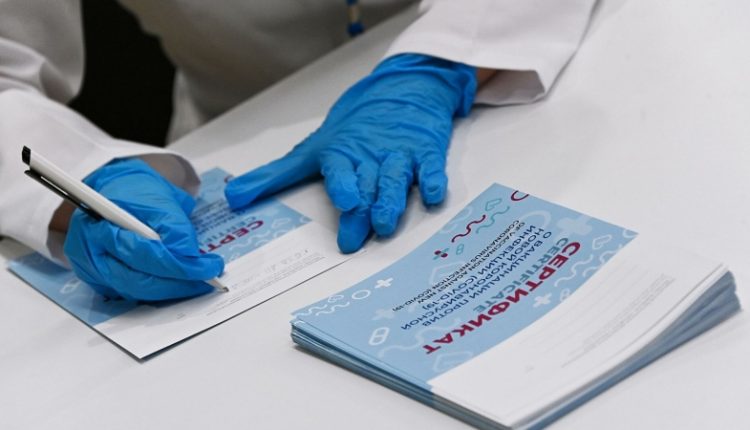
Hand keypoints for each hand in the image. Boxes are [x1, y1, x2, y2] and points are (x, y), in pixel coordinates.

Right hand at [64, 158, 223, 300]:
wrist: (114, 193)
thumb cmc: (135, 193)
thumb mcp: (160, 198)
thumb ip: (174, 228)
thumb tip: (190, 259)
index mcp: (99, 223)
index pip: (142, 254)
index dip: (178, 265)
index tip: (209, 268)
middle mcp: (89, 250)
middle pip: (136, 280)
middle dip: (176, 284)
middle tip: (206, 280)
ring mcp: (91, 268)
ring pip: (135, 291)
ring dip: (170, 290)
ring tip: (196, 282)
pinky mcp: (99, 280)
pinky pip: (131, 292)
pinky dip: (157, 291)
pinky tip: (177, 284)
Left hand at [225, 54, 476, 252]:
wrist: (402, 90)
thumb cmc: (355, 127)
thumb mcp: (314, 149)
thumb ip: (275, 176)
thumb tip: (233, 197)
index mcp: (343, 153)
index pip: (340, 170)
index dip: (342, 185)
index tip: (342, 201)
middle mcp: (372, 155)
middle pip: (366, 184)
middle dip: (362, 210)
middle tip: (355, 236)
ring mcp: (401, 154)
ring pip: (397, 178)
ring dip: (392, 200)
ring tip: (385, 224)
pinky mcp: (427, 152)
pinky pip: (432, 167)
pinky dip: (434, 180)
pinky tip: (433, 195)